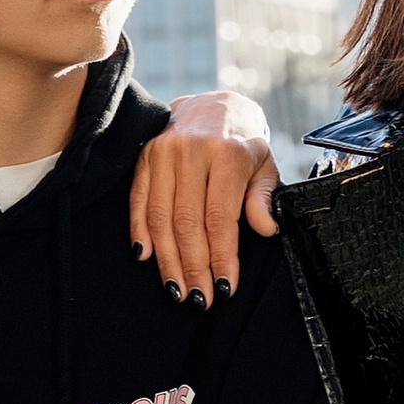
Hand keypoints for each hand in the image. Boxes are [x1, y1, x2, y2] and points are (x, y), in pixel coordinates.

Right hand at [131, 89, 279, 304]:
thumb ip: (263, 197)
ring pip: (160, 217)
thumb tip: (266, 229)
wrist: (213, 105)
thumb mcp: (264, 164)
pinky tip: (146, 259)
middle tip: (200, 299)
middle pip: (187, 222)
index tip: (226, 287)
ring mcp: (162, 153)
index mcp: (228, 152)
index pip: (221, 217)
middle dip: (194, 267)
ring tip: (177, 290)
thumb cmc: (243, 142)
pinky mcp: (143, 157)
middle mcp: (191, 151)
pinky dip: (140, 232)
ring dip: (167, 259)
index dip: (222, 257)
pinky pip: (138, 201)